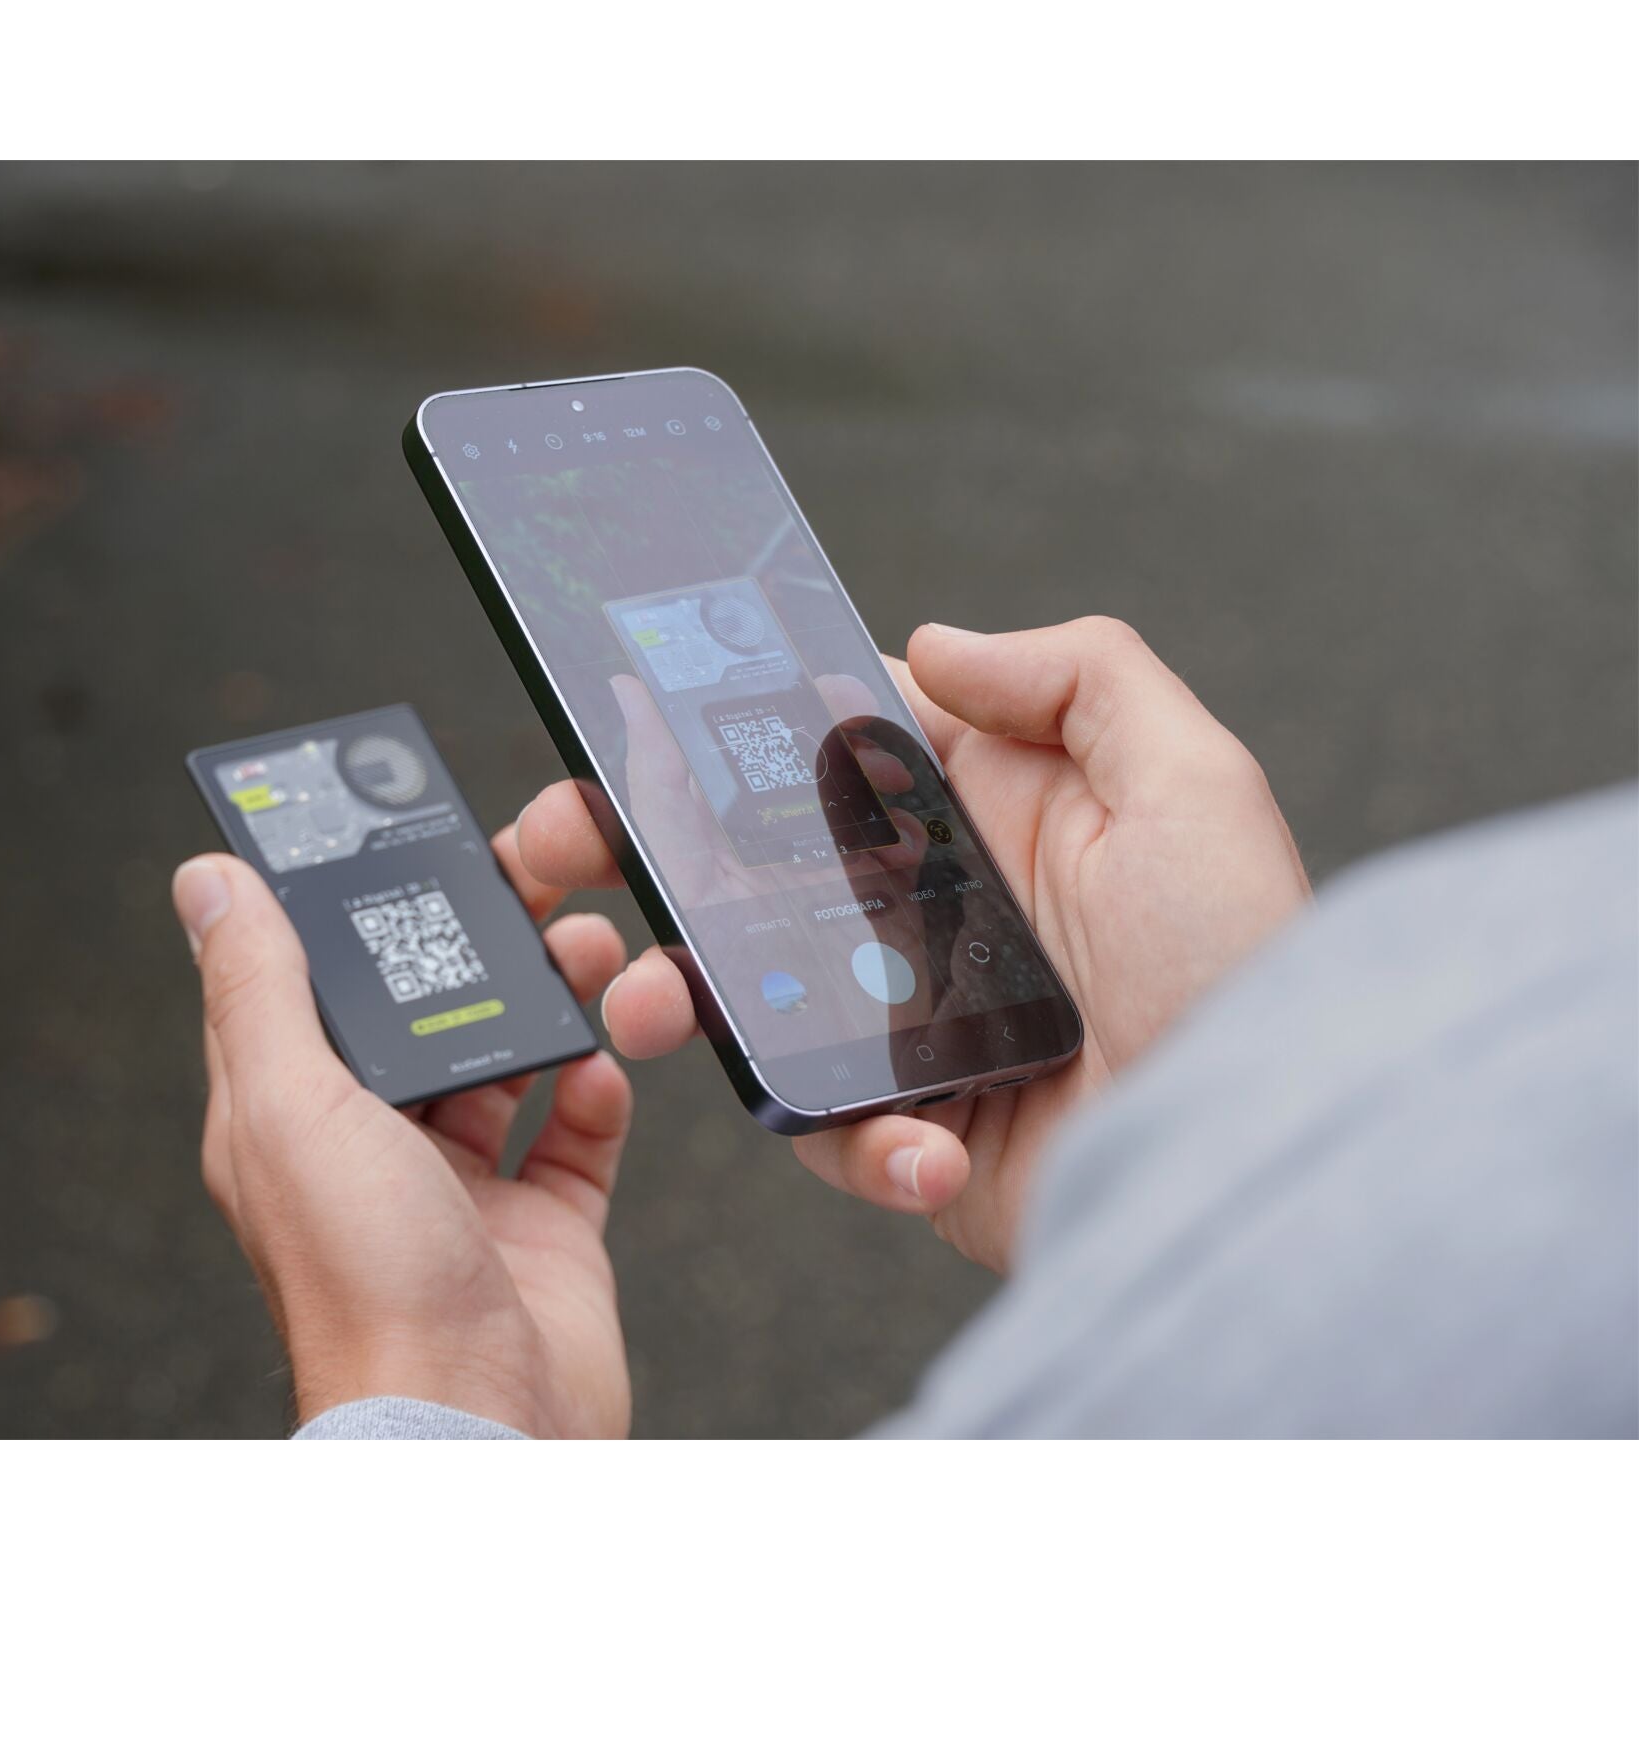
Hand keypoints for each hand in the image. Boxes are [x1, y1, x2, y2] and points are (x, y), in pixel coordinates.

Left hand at [171, 831, 632, 1435]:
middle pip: (425, 1014)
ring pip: (508, 1062)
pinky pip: (577, 1138)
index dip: (347, 910)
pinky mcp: (543, 1230)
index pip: (311, 984)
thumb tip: (209, 882)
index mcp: (295, 1118)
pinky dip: (597, 1095)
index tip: (392, 835)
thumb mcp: (296, 1110)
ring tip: (584, 954)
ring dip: (547, 1001)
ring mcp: (464, 1191)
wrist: (480, 1426)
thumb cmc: (369, 1290)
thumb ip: (260, 992)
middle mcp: (376, 1150)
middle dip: (475, 944)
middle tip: (526, 878)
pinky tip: (604, 1067)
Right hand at [518, 617, 1310, 1271]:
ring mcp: (906, 1019)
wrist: (1262, 1173)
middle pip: (749, 861)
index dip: (723, 726)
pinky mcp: (905, 1126)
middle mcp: (929, 909)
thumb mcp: (1193, 783)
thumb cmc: (1248, 971)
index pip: (822, 745)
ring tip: (648, 1000)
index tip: (629, 718)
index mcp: (981, 814)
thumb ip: (1076, 674)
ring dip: (678, 990)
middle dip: (640, 850)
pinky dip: (849, 1135)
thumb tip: (928, 644)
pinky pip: (824, 1124)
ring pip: (747, 990)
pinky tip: (920, 1136)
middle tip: (557, 848)